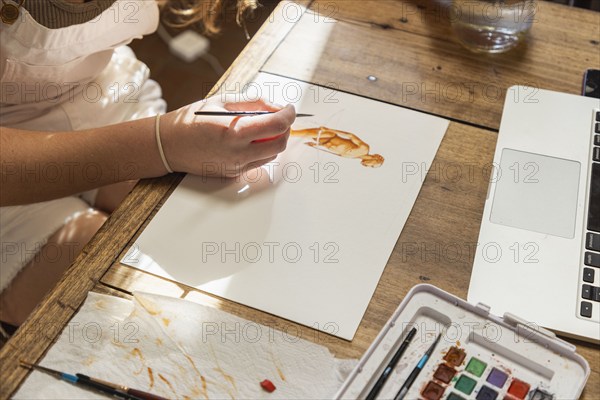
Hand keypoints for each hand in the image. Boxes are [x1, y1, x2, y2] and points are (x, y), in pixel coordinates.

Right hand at [160, 95, 295, 176]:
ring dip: (274, 140)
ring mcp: (236, 167)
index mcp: (235, 132)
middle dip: (285, 129)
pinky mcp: (234, 174)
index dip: (288, 115)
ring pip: (271, 155)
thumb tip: (276, 106)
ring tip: (264, 127)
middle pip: (279, 144)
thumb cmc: (190, 121)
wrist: (168, 145)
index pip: (276, 125)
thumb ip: (253, 103)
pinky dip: (262, 150)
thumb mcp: (221, 102)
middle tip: (281, 117)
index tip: (290, 108)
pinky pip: (258, 162)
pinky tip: (251, 139)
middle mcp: (238, 154)